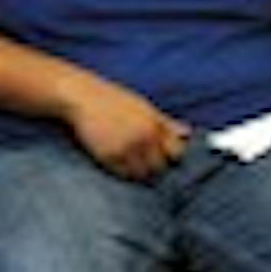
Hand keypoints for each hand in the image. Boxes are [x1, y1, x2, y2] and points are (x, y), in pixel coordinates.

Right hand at [61, 74, 189, 180]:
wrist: (83, 97)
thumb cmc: (114, 99)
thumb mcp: (144, 106)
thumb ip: (166, 122)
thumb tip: (188, 132)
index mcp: (154, 124)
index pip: (176, 152)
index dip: (172, 156)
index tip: (166, 156)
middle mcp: (143, 138)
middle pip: (160, 166)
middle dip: (155, 165)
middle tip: (145, 160)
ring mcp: (126, 148)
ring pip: (142, 174)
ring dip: (139, 171)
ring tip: (131, 162)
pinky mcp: (108, 157)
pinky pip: (122, 174)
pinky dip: (123, 171)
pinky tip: (118, 161)